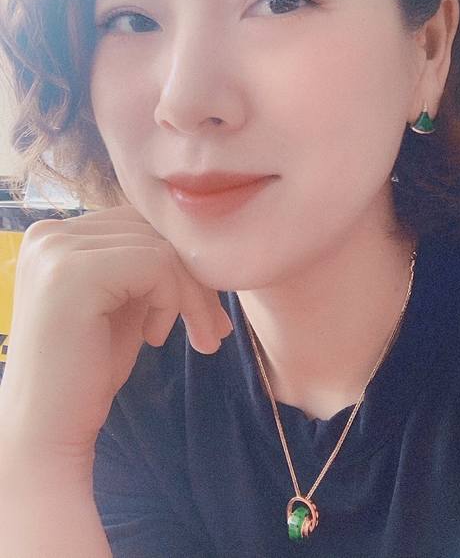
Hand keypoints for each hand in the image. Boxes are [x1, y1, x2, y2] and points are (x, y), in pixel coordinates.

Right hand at [0, 204, 231, 458]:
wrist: (46, 432)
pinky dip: (173, 302)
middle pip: (153, 231)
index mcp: (54, 236)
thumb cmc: (86, 372)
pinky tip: (156, 338)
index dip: (181, 264)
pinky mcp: (75, 272)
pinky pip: (158, 266)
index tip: (205, 311)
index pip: (140, 224)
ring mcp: (57, 250)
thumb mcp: (122, 302)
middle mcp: (49, 234)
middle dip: (195, 279)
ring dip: (192, 297)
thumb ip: (145, 265)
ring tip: (200, 339)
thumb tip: (201, 242)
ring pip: (162, 249)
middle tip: (216, 329)